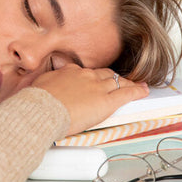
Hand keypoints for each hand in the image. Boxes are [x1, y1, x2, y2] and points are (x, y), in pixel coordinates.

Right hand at [32, 64, 148, 136]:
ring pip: (118, 82)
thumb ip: (48, 85)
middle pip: (104, 74)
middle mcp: (86, 76)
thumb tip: (46, 86)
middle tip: (118, 81)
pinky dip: (137, 91)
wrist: (42, 109)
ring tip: (136, 85)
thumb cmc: (37, 101)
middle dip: (113, 78)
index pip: (85, 73)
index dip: (92, 78)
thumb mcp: (40, 86)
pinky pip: (126, 93)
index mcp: (70, 72)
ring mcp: (97, 87)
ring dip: (128, 83)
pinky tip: (144, 90)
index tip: (93, 81)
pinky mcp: (106, 101)